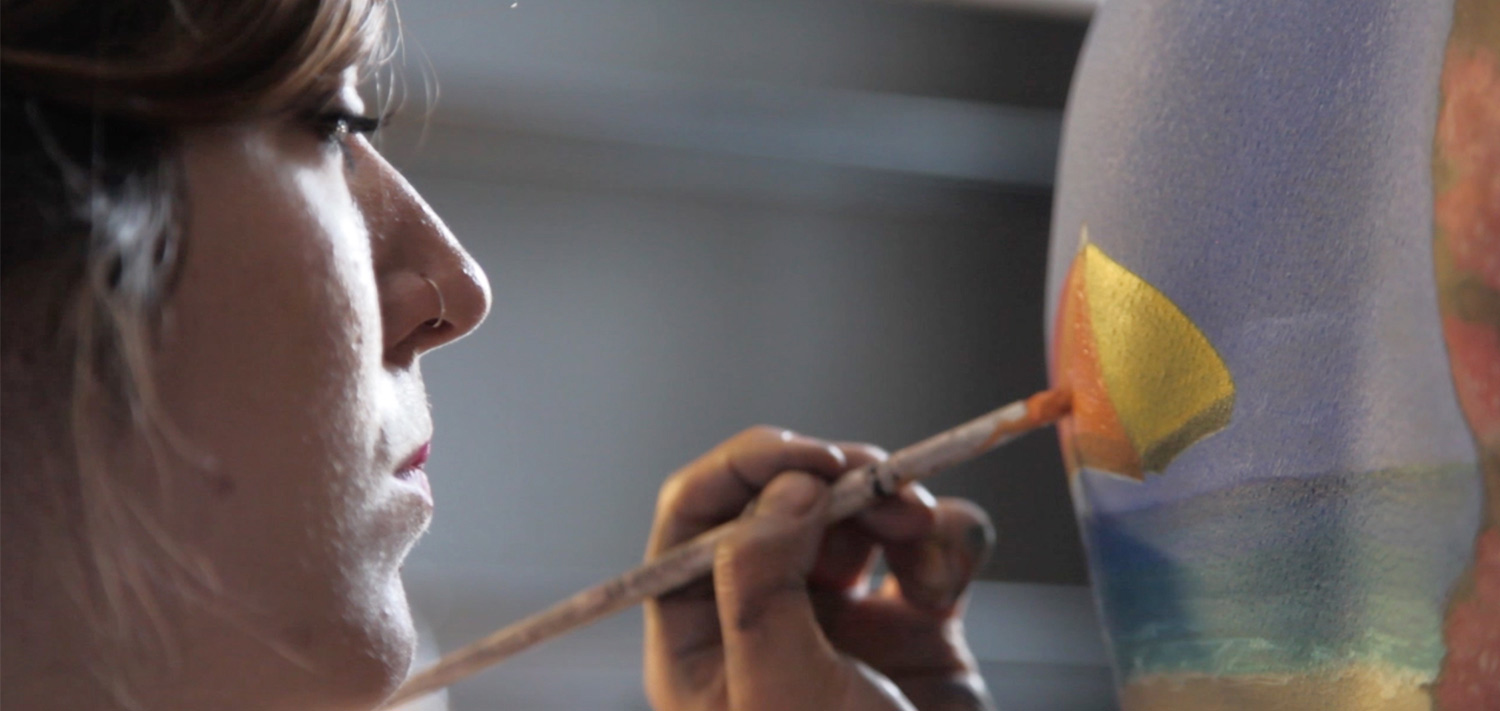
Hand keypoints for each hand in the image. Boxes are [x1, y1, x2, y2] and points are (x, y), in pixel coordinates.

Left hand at [644, 426, 996, 710]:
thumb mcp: (779, 694)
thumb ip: (763, 583)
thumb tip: (784, 487)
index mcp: (703, 638)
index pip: (694, 521)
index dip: (744, 471)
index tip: (809, 457)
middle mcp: (765, 619)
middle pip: (781, 503)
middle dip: (835, 479)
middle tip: (882, 480)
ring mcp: (841, 620)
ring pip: (858, 513)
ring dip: (894, 504)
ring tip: (923, 532)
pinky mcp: (916, 627)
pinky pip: (928, 548)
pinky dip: (947, 542)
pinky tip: (951, 577)